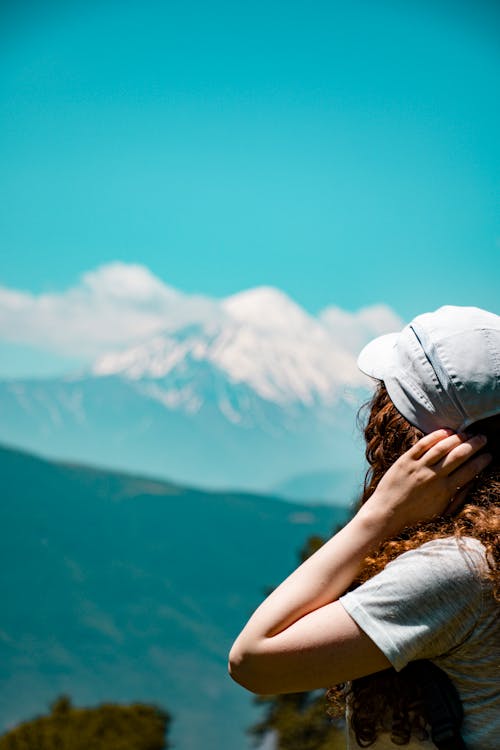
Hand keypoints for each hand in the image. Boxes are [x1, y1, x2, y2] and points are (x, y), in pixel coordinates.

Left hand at [365, 429, 491, 536]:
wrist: (387, 514)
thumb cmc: (416, 516)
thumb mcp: (441, 512)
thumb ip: (458, 498)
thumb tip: (473, 482)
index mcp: (445, 491)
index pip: (470, 471)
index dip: (482, 461)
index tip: (490, 454)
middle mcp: (434, 477)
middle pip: (459, 455)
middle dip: (474, 444)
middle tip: (483, 437)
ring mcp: (418, 467)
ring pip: (442, 447)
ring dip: (458, 438)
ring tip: (467, 433)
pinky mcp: (405, 461)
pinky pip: (422, 444)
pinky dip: (435, 436)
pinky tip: (446, 431)